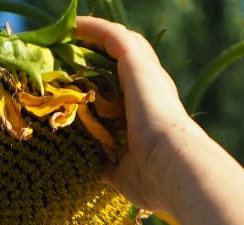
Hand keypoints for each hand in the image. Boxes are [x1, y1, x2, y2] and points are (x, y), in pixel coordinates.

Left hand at [74, 17, 204, 212]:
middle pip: (126, 59)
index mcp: (151, 113)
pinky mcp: (138, 64)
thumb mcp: (125, 175)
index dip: (109, 81)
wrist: (173, 168)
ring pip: (122, 42)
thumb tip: (100, 170)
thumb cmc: (153, 179)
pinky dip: (93, 29)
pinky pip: (112, 37)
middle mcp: (152, 88)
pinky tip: (73, 26)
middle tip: (73, 51)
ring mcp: (146, 74)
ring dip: (96, 36)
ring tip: (70, 32)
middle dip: (102, 53)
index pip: (129, 88)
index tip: (84, 81)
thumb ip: (112, 168)